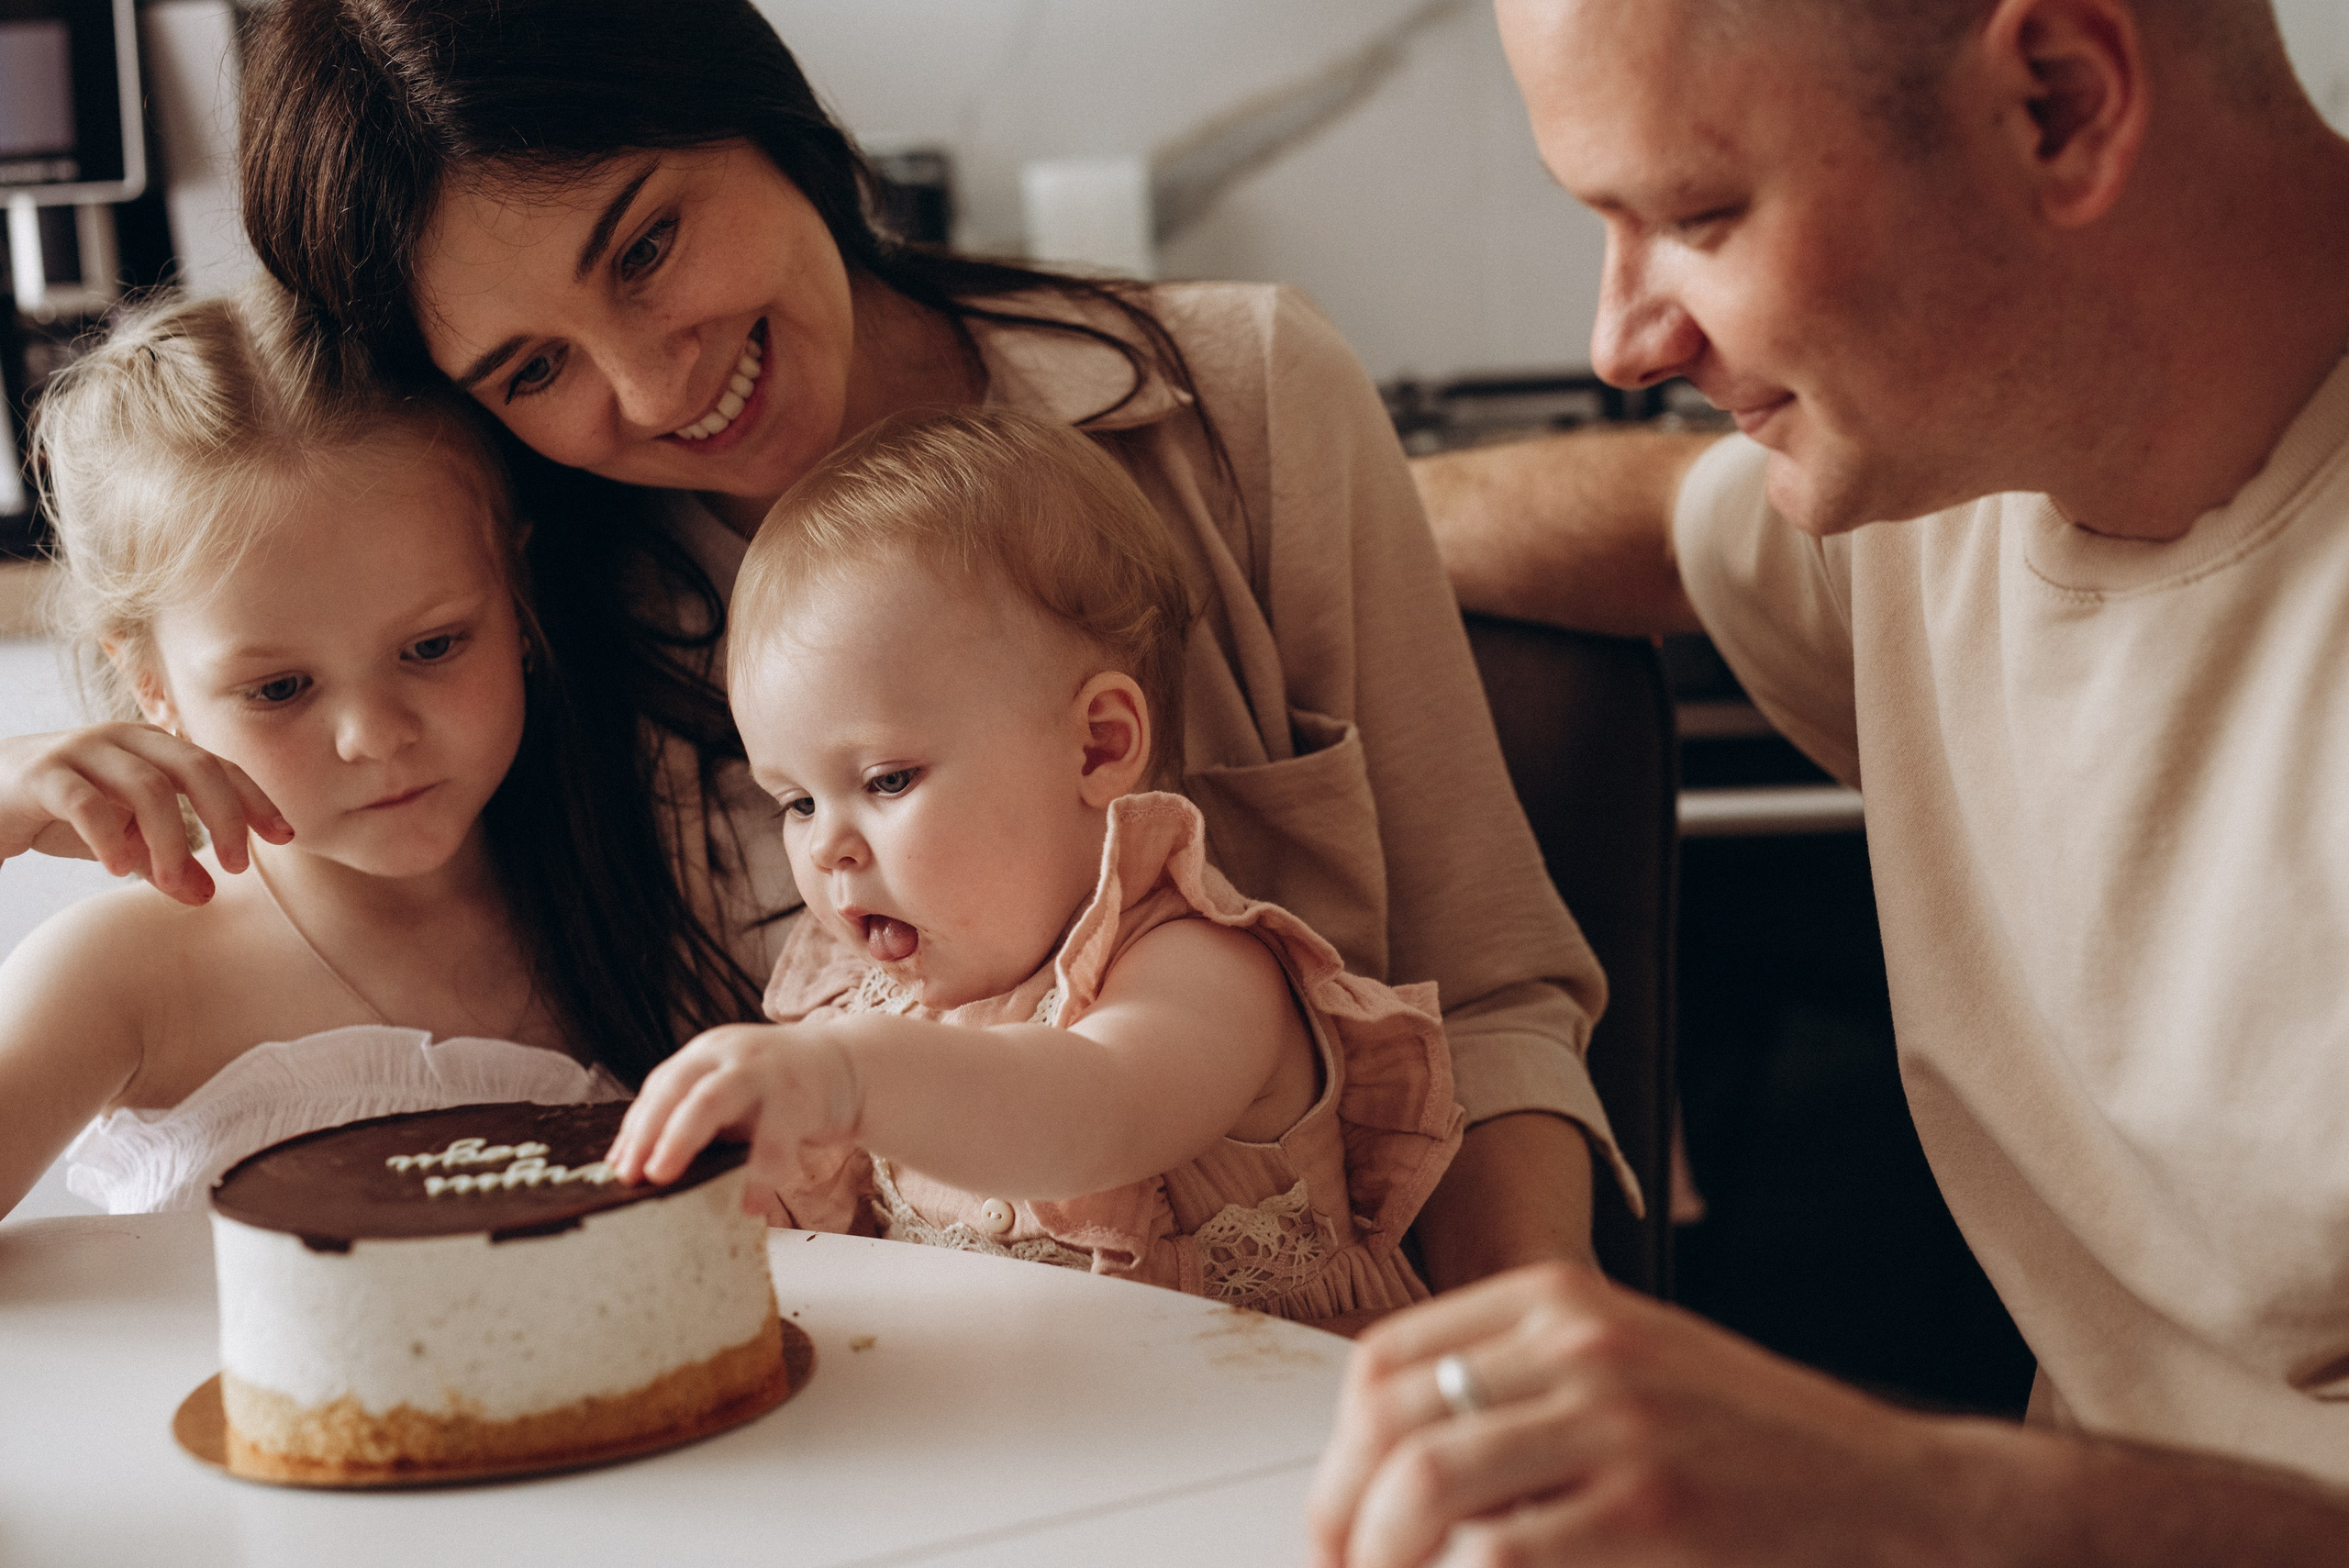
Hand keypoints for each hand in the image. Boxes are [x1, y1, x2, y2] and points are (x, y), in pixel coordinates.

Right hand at [0, 725, 291, 904]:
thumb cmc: (59, 812)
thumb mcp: (123, 839)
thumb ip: (166, 863)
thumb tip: (208, 895)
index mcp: (153, 747)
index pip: (219, 766)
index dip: (256, 800)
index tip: (287, 838)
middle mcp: (124, 739)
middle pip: (195, 768)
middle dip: (226, 818)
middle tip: (237, 867)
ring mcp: (80, 751)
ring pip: (148, 789)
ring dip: (171, 840)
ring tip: (174, 881)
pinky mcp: (39, 774)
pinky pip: (86, 804)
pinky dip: (110, 839)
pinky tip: (117, 869)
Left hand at [606, 1021, 861, 1202]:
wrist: (848, 1067)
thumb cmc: (777, 1089)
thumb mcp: (731, 1091)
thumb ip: (694, 1118)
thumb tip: (639, 1167)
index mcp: (707, 1053)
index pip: (661, 1087)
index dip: (636, 1128)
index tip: (618, 1168)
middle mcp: (731, 1054)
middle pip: (679, 1089)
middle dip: (651, 1132)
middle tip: (634, 1173)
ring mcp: (764, 1070)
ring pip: (713, 1101)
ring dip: (683, 1139)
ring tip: (667, 1178)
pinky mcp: (799, 1096)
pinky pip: (772, 1140)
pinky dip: (758, 1175)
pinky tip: (750, 1205)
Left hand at [1307, 1262, 2011, 1567]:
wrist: (1903, 1499)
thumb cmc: (1762, 1450)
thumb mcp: (1631, 1374)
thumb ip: (1523, 1391)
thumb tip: (1398, 1464)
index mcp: (1561, 1298)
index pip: (1385, 1359)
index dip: (1339, 1451)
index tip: (1335, 1520)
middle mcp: (1578, 1339)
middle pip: (1388, 1419)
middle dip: (1339, 1514)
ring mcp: (1616, 1415)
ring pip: (1425, 1482)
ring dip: (1379, 1556)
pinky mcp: (1649, 1500)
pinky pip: (1499, 1550)